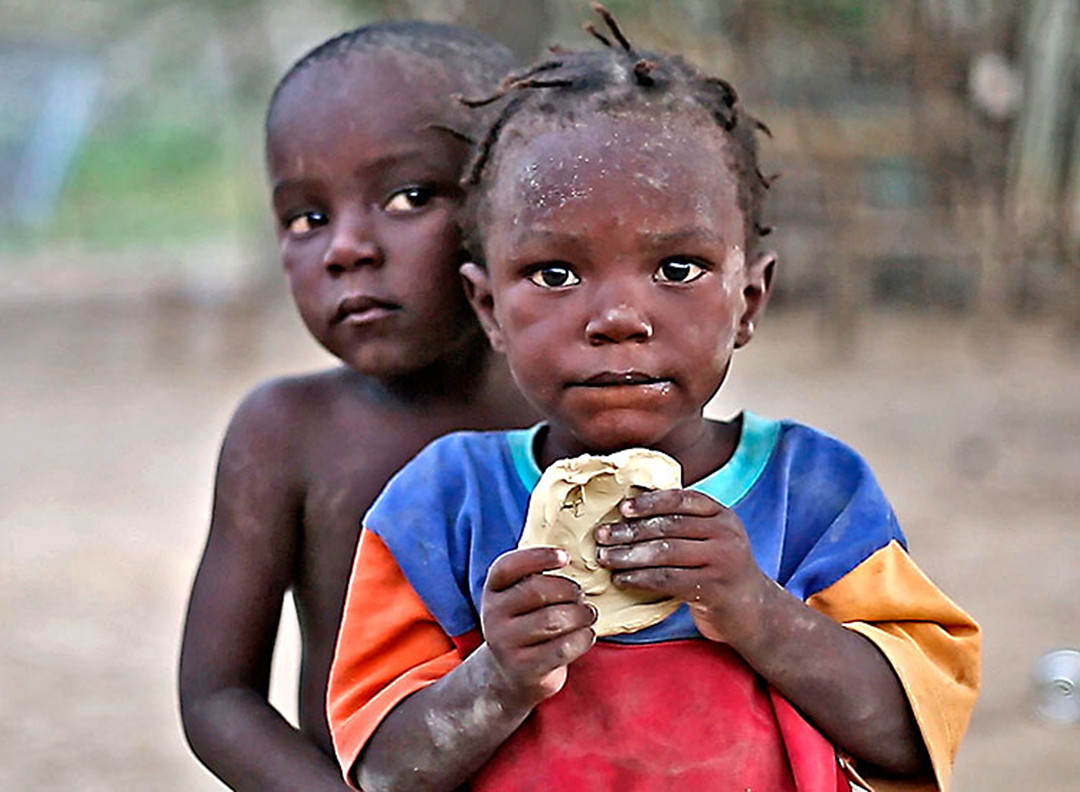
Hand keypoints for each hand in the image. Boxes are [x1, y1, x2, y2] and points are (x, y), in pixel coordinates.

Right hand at [480, 547, 596, 705]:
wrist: (511, 673)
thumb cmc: (525, 624)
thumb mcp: (519, 599)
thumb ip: (535, 579)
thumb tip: (570, 558)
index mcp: (492, 591)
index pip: (509, 566)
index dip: (538, 557)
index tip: (565, 557)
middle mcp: (493, 615)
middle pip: (538, 591)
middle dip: (569, 590)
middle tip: (582, 595)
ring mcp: (506, 644)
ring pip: (553, 620)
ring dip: (580, 614)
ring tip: (588, 614)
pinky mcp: (525, 668)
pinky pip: (563, 648)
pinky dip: (583, 638)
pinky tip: (587, 634)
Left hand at [594, 489, 770, 643]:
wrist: (754, 612)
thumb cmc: (720, 571)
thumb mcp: (713, 539)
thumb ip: (686, 523)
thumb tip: (632, 510)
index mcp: (723, 515)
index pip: (682, 500)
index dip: (650, 502)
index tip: (622, 508)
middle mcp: (726, 534)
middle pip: (668, 526)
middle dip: (630, 531)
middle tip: (602, 535)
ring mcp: (722, 561)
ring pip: (665, 553)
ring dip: (629, 555)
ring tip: (604, 558)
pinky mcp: (714, 588)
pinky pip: (668, 580)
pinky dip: (640, 579)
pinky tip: (621, 579)